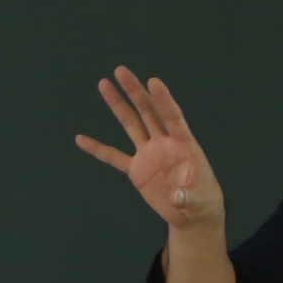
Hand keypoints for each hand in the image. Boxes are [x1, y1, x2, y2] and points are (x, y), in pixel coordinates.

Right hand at [76, 67, 227, 233]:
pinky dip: (98, 149)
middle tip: (120, 70)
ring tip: (104, 83)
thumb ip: (188, 196)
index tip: (153, 81)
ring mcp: (149, 154)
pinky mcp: (137, 170)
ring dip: (118, 104)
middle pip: (148, 112)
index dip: (163, 99)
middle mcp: (164, 143)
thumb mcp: (198, 201)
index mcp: (183, 145)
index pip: (172, 116)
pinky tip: (81, 139)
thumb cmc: (201, 202)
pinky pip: (114, 157)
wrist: (191, 212)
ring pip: (131, 124)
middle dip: (135, 91)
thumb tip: (177, 197)